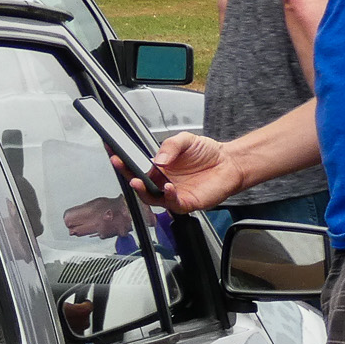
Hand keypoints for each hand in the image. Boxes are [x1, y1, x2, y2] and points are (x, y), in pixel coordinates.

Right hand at [124, 131, 238, 213]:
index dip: (123, 163)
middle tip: (121, 166)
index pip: (136, 168)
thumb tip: (157, 160)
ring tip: (138, 181)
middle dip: (127, 176)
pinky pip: (172, 203)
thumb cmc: (208, 153)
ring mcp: (172, 194)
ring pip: (150, 198)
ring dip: (142, 190)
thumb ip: (170, 146)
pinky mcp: (185, 203)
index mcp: (158, 169)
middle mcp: (162, 183)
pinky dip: (167, 196)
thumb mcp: (186, 140)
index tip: (114, 154)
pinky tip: (167, 187)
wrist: (230, 163)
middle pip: (139, 185)